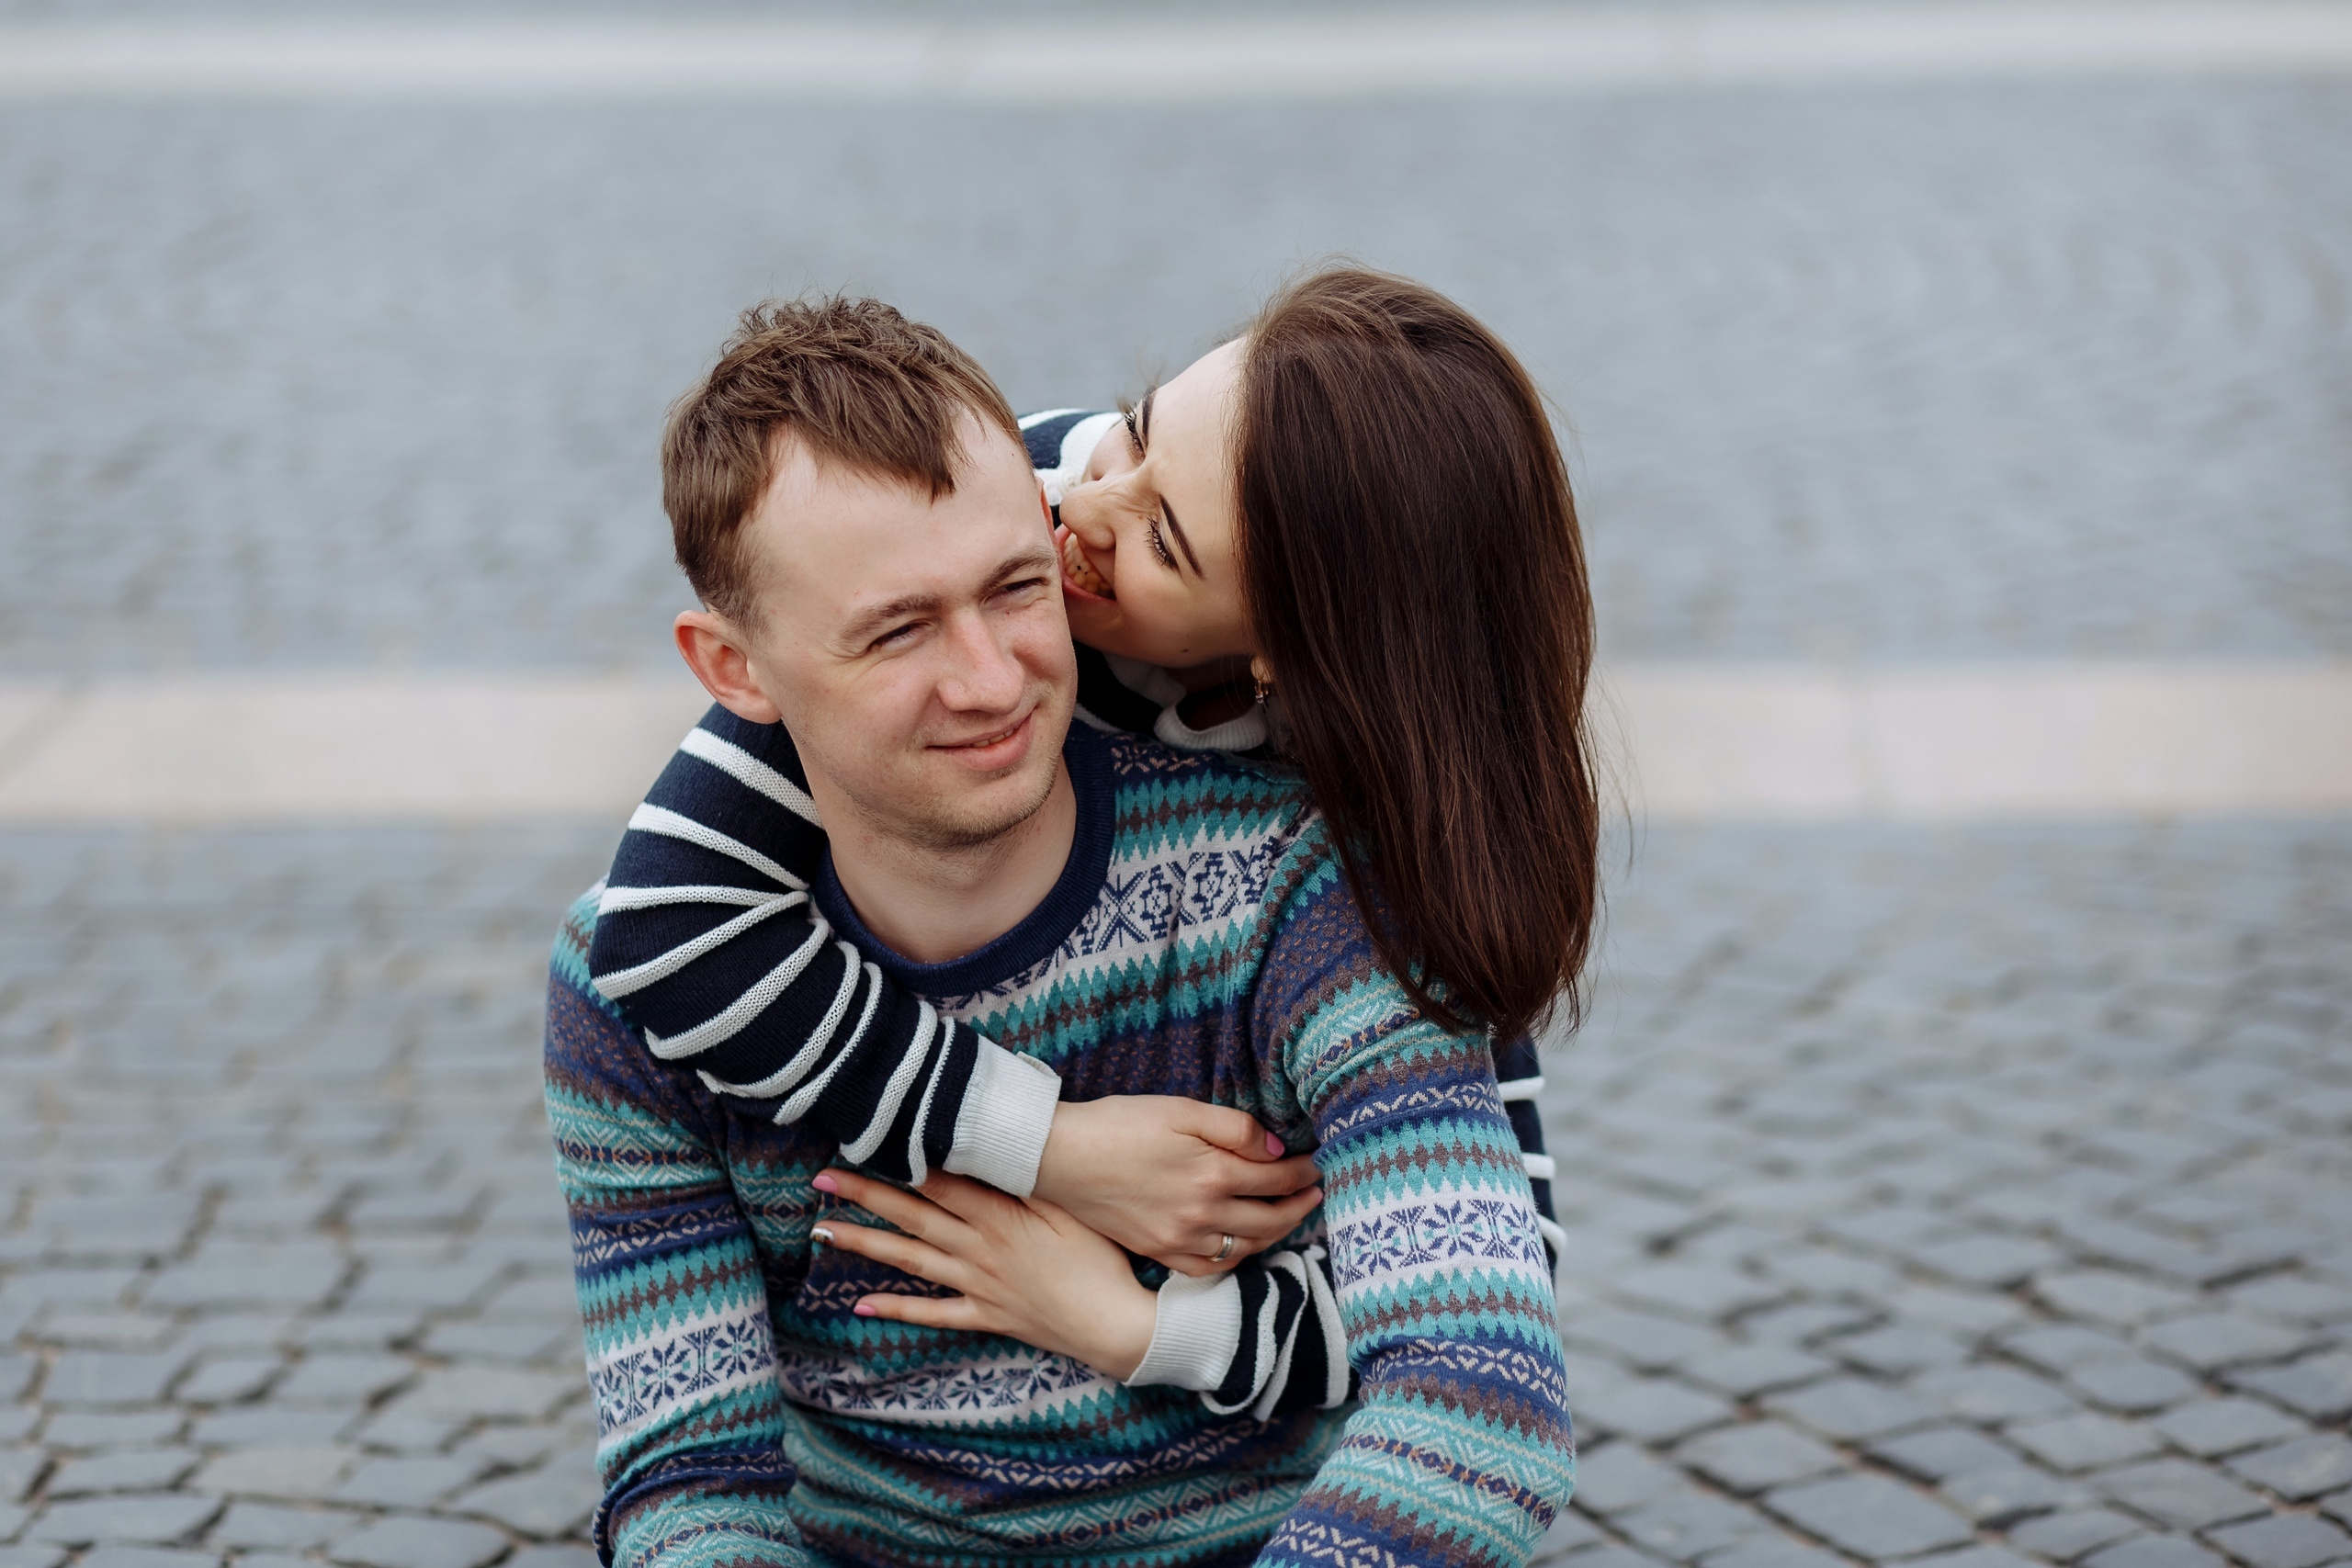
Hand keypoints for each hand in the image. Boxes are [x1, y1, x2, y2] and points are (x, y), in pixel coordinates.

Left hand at [812, 1169, 1157, 1381]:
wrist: (1114, 1324)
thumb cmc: (1101, 1259)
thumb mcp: (1071, 1208)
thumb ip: (1030, 1180)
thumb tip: (993, 1149)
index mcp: (999, 1217)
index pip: (940, 1181)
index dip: (901, 1160)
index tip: (867, 1140)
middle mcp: (978, 1249)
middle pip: (912, 1215)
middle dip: (865, 1195)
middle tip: (822, 1178)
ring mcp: (977, 1285)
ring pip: (910, 1260)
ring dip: (864, 1245)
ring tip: (822, 1233)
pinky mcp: (985, 1316)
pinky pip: (932, 1314)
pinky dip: (897, 1310)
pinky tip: (862, 1305)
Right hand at [1032, 1096, 1322, 1276]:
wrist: (1061, 1156)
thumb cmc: (1120, 1124)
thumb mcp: (1182, 1110)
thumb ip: (1235, 1129)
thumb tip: (1275, 1152)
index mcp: (1213, 1174)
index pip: (1277, 1179)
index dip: (1303, 1171)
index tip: (1315, 1162)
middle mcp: (1203, 1214)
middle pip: (1270, 1219)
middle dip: (1299, 1205)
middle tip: (1316, 1192)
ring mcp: (1180, 1239)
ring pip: (1245, 1248)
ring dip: (1275, 1234)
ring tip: (1288, 1218)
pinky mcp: (1157, 1251)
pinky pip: (1209, 1268)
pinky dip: (1234, 1260)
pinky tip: (1242, 1247)